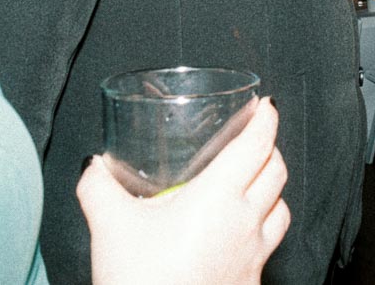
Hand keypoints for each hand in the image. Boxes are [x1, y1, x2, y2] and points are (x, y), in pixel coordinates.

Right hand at [77, 97, 290, 284]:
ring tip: (255, 184)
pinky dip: (263, 231)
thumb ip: (98, 187)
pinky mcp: (251, 283)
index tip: (267, 106)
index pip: (257, 145)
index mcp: (219, 196)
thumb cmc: (142, 282)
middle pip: (277, 172)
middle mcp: (245, 222)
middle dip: (271, 149)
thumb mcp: (110, 225)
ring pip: (282, 209)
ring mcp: (253, 255)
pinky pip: (270, 248)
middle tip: (257, 140)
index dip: (266, 120)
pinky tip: (241, 236)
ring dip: (273, 190)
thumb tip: (93, 166)